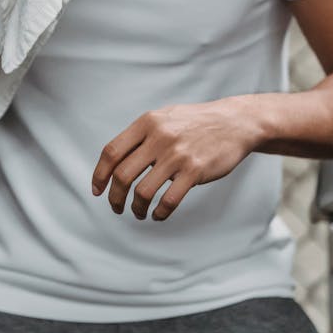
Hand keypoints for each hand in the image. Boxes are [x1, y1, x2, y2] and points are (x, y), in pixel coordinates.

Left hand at [90, 98, 261, 221]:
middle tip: (116, 207)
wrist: (234, 122)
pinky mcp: (195, 171)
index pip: (112, 152)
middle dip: (115, 197)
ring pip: (143, 191)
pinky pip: (169, 200)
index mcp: (147, 123)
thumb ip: (141, 135)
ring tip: (138, 213)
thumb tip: (115, 160)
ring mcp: (177, 155)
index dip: (99, 175)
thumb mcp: (164, 118)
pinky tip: (158, 214)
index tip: (98, 190)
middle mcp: (159, 138)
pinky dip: (159, 212)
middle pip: (123, 175)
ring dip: (136, 208)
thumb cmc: (195, 122)